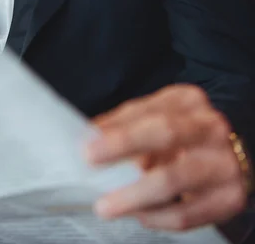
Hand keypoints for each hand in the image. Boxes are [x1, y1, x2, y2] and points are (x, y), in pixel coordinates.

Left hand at [85, 85, 246, 230]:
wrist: (228, 160)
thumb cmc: (183, 137)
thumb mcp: (157, 119)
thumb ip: (125, 124)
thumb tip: (89, 136)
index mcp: (188, 100)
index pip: (149, 112)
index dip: (118, 130)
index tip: (88, 146)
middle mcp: (211, 126)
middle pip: (166, 134)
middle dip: (124, 148)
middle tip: (93, 163)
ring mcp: (225, 161)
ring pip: (174, 178)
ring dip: (134, 195)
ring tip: (107, 205)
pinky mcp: (230, 197)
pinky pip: (187, 213)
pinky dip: (157, 218)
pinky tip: (140, 215)